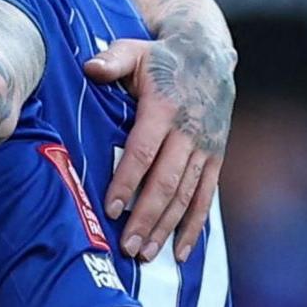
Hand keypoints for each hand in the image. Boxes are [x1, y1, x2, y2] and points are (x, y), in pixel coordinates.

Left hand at [84, 36, 233, 263]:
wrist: (210, 53)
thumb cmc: (160, 58)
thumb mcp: (135, 51)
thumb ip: (112, 60)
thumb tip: (90, 68)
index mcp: (164, 110)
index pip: (143, 151)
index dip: (128, 180)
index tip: (111, 208)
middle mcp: (189, 133)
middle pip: (166, 182)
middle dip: (146, 217)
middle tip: (126, 248)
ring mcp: (205, 148)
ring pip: (185, 195)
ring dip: (166, 228)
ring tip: (145, 255)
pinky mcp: (215, 158)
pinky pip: (205, 197)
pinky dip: (193, 226)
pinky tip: (178, 252)